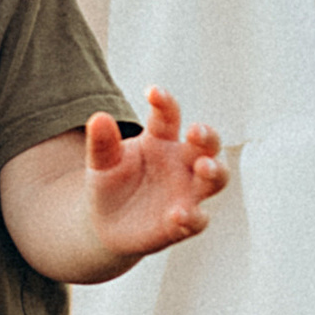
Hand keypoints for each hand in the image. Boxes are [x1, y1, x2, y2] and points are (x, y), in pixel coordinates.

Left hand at [83, 89, 226, 263]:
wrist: (106, 223)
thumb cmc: (110, 183)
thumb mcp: (101, 162)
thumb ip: (102, 142)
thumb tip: (98, 118)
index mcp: (160, 139)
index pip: (168, 115)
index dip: (164, 102)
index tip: (152, 92)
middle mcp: (181, 162)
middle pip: (207, 144)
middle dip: (207, 136)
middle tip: (196, 131)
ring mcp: (187, 192)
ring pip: (216, 179)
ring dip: (214, 171)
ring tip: (204, 167)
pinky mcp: (185, 222)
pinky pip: (197, 219)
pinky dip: (192, 216)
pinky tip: (178, 214)